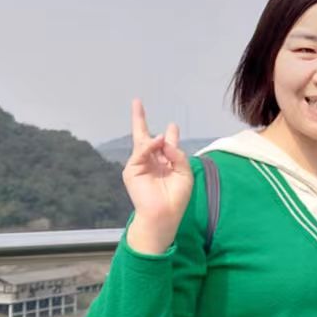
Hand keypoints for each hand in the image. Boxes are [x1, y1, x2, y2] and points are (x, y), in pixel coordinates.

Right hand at [122, 99, 190, 253]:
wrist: (164, 214)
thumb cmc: (176, 197)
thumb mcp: (184, 173)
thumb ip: (178, 154)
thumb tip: (165, 140)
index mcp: (166, 163)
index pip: (166, 144)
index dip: (170, 134)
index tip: (172, 125)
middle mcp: (152, 162)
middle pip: (145, 137)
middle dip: (139, 120)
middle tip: (137, 102)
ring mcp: (140, 165)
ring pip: (143, 143)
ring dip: (153, 139)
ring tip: (163, 138)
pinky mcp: (132, 170)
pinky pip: (140, 152)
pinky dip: (149, 146)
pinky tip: (158, 141)